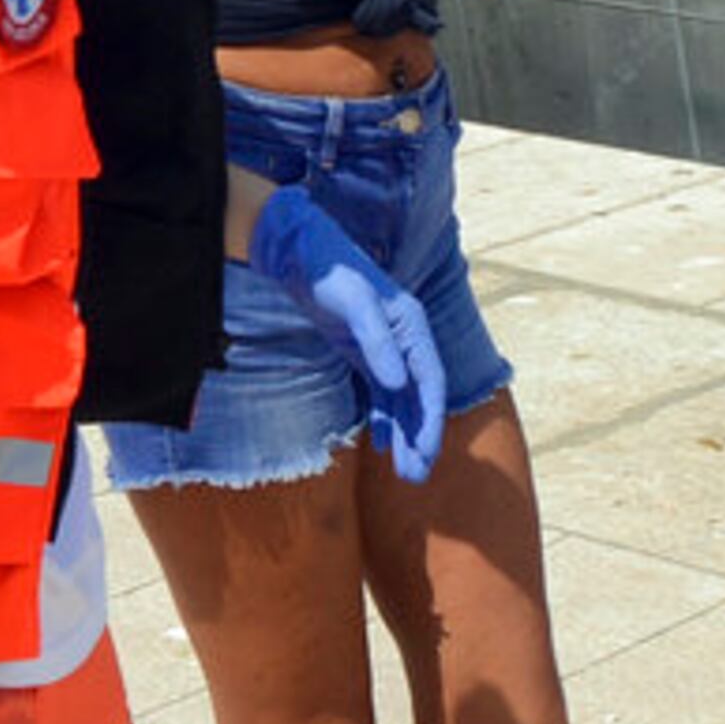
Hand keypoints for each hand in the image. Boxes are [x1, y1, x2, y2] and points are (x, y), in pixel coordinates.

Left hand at [248, 185, 446, 483]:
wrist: (294, 247)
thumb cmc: (326, 267)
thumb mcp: (352, 301)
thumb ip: (376, 341)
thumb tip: (398, 383)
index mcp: (411, 325)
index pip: (430, 382)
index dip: (429, 420)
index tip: (424, 454)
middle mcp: (404, 338)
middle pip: (420, 397)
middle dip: (420, 437)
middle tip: (415, 476)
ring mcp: (384, 346)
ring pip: (402, 399)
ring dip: (404, 434)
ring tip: (405, 472)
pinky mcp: (361, 350)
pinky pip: (380, 393)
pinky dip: (382, 418)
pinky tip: (379, 444)